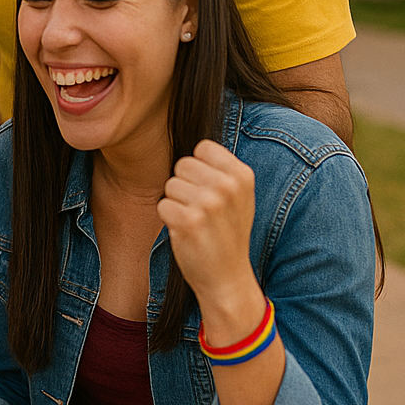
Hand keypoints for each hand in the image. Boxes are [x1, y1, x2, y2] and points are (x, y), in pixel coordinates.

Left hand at [158, 139, 258, 308]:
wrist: (228, 277)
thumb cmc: (227, 231)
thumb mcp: (237, 195)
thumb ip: (220, 168)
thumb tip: (190, 127)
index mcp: (242, 174)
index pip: (201, 147)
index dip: (198, 169)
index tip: (210, 192)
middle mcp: (227, 185)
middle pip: (181, 164)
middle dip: (185, 186)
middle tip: (202, 211)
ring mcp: (208, 203)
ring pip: (170, 184)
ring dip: (177, 204)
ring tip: (197, 222)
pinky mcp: (188, 221)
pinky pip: (162, 205)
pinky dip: (169, 219)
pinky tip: (187, 233)